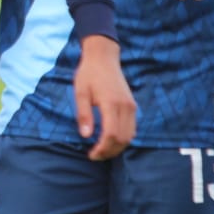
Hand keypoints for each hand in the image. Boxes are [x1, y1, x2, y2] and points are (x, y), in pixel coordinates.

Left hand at [74, 35, 134, 159]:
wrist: (103, 58)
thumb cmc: (88, 74)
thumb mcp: (80, 92)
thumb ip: (83, 114)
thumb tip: (85, 136)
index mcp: (111, 103)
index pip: (111, 134)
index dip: (102, 148)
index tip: (91, 154)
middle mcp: (126, 106)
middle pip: (123, 139)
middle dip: (109, 151)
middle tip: (94, 155)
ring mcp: (131, 107)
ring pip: (130, 136)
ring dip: (117, 147)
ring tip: (101, 150)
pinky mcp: (132, 106)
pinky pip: (132, 128)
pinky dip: (123, 138)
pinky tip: (110, 140)